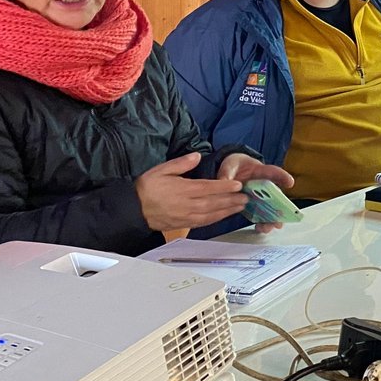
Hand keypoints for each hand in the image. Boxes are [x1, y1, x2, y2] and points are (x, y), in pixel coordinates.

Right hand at [135, 152, 249, 231]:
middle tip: (247, 197)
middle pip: (213, 202)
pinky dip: (215, 219)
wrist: (133, 209)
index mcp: (183, 189)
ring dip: (227, 211)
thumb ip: (180, 163)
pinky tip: (223, 216)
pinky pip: (203, 223)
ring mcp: (186, 216)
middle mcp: (187, 204)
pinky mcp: (183, 224)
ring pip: (211, 214)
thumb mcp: (161, 170)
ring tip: (241, 206)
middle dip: (231, 200)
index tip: (238, 184)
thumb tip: (197, 155)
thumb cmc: (147, 188)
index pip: (208, 188)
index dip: (224, 186)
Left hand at [217, 154, 294, 231]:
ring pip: (270, 208)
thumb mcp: (230, 165)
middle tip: (279, 219)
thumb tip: (224, 181)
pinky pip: (260, 214)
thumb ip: (227, 172)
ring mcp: (260, 196)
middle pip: (276, 196)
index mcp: (260, 171)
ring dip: (270, 219)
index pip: (272, 172)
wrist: (231, 171)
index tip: (290, 183)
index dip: (282, 177)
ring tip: (266, 227)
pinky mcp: (253, 205)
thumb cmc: (235, 165)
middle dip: (279, 209)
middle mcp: (264, 185)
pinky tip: (259, 228)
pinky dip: (261, 222)